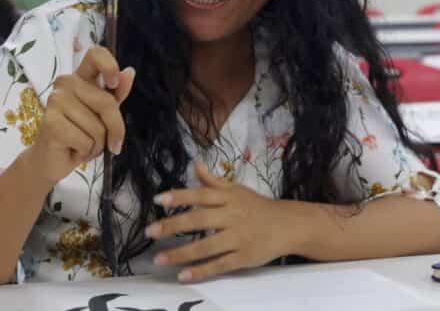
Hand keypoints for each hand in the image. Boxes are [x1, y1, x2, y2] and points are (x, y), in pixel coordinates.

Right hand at [28, 46, 135, 185]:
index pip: (95, 54)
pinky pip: (85, 140)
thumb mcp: (104, 116)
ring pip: (97, 126)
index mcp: (81, 78)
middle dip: (114, 129)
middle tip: (108, 143)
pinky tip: (73, 150)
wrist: (52, 160)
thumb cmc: (80, 136)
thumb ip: (116, 95)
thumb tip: (129, 72)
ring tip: (82, 144)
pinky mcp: (50, 121)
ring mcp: (55, 100)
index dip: (110, 66)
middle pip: (106, 102)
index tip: (114, 84)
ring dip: (96, 145)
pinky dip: (85, 152)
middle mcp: (66, 83)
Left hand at [146, 161, 292, 281]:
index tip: (159, 200)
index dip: (179, 196)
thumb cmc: (257, 206)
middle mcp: (232, 216)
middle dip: (173, 226)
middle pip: (200, 220)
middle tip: (150, 231)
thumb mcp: (236, 189)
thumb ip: (213, 181)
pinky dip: (201, 271)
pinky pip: (219, 265)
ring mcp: (238, 238)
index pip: (200, 195)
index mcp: (228, 198)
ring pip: (206, 246)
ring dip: (181, 253)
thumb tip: (195, 164)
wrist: (289, 225)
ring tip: (159, 259)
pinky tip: (182, 275)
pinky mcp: (244, 258)